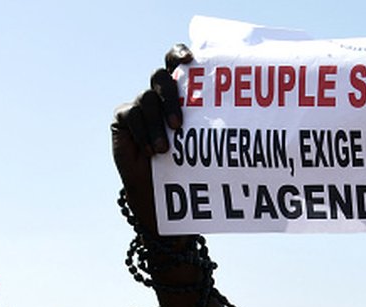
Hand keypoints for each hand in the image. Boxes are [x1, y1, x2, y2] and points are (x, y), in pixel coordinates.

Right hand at [111, 44, 192, 234]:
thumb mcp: (204, 144)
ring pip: (146, 99)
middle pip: (160, 76)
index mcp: (180, 93)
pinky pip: (131, 114)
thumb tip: (242, 111)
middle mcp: (158, 94)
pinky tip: (150, 150)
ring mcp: (139, 104)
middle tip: (179, 125)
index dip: (178, 54)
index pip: (175, 62)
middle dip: (170, 96)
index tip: (191, 59)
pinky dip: (142, 132)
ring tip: (166, 149)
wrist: (163, 194)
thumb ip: (211, 121)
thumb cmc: (190, 167)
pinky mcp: (123, 118)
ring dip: (157, 125)